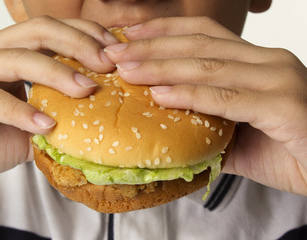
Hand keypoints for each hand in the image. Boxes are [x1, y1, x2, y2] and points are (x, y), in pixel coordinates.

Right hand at [0, 16, 117, 181]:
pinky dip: (21, 111)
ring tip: (86, 90)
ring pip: (18, 57)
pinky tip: (46, 125)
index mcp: (8, 50)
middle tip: (107, 65)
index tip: (115, 52)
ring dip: (57, 73)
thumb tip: (100, 116)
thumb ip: (58, 114)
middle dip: (79, 44)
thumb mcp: (31, 122)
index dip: (86, 34)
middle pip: (39, 30)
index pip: (52, 29)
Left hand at [104, 17, 306, 194]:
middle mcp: (267, 61)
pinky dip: (192, 95)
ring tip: (128, 71)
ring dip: (162, 67)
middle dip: (152, 47)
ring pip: (209, 66)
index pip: (202, 34)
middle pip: (199, 45)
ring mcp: (278, 79)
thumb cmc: (287, 149)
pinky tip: (161, 95)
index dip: (163, 31)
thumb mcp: (238, 132)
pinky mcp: (284, 105)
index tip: (128, 37)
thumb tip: (168, 128)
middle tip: (115, 53)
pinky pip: (227, 98)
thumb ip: (206, 124)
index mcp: (255, 61)